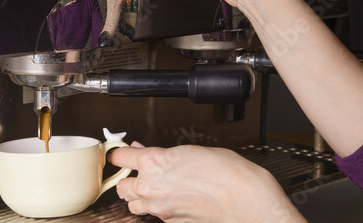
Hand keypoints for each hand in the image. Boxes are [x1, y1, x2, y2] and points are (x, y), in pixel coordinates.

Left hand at [108, 144, 306, 221]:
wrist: (248, 203)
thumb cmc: (229, 174)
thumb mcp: (193, 151)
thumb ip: (165, 153)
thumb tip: (147, 151)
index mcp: (155, 162)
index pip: (122, 157)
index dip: (118, 153)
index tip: (118, 152)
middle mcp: (152, 187)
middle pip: (122, 185)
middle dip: (127, 178)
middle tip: (137, 170)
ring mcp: (160, 208)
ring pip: (133, 204)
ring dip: (137, 195)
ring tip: (151, 186)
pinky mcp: (171, 222)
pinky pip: (153, 214)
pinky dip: (155, 207)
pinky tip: (170, 198)